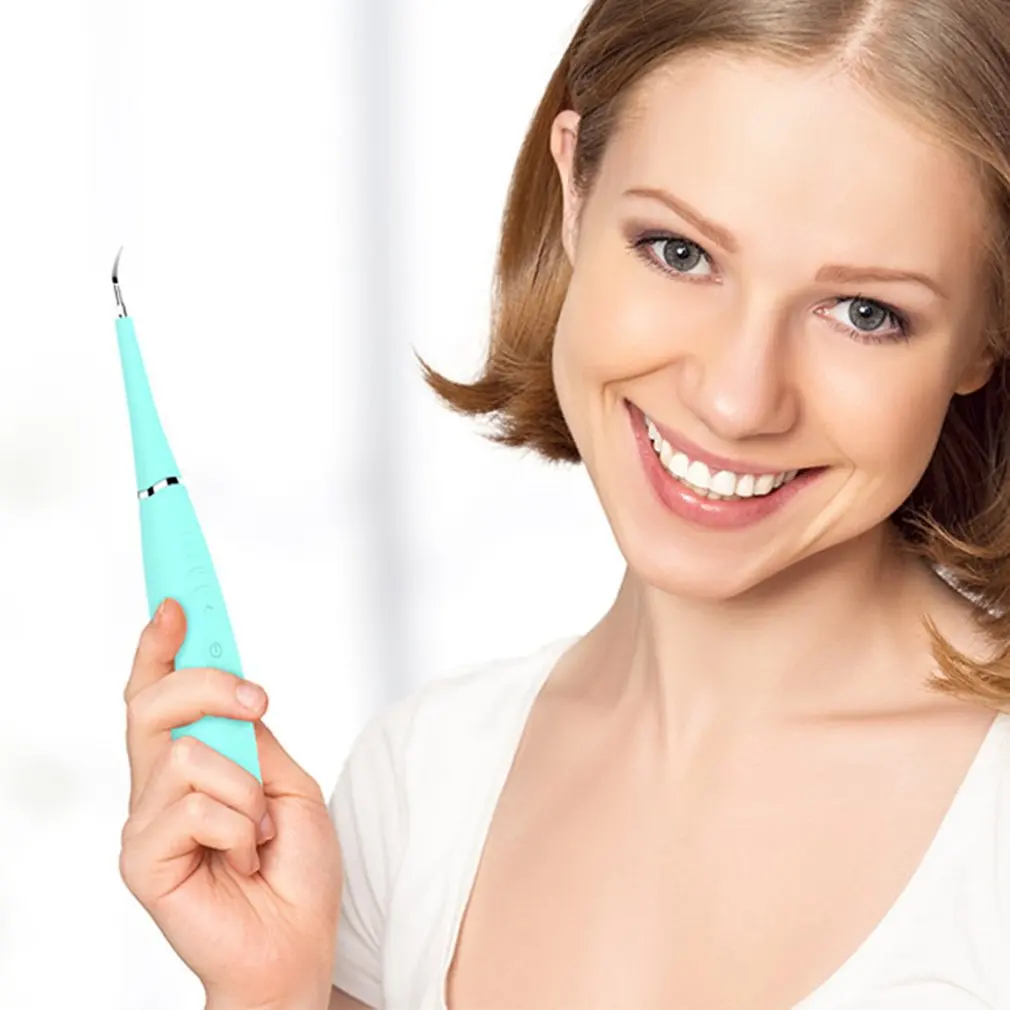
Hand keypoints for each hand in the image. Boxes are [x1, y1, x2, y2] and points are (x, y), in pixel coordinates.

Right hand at [119, 598, 341, 1008]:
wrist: (298, 944)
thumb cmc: (295, 869)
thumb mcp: (286, 782)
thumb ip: (249, 738)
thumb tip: (227, 691)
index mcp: (193, 763)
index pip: (159, 692)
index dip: (162, 645)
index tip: (176, 600)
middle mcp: (159, 786)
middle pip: (152, 701)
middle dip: (207, 683)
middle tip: (258, 701)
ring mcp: (146, 822)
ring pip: (185, 752)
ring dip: (247, 789)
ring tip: (260, 832)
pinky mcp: (141, 859)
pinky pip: (194, 805)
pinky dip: (241, 827)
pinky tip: (243, 860)